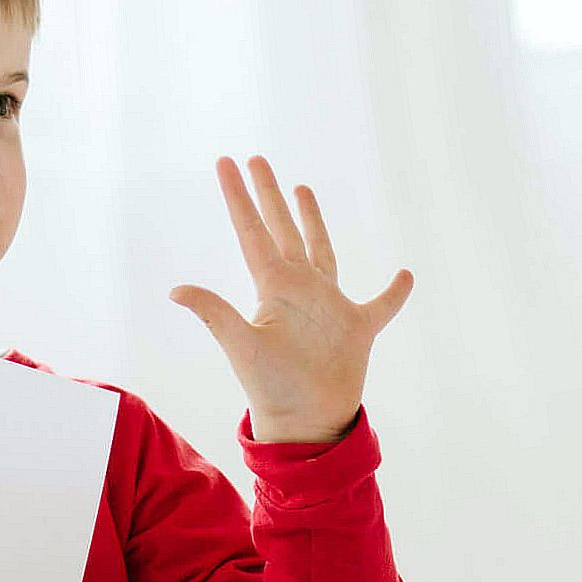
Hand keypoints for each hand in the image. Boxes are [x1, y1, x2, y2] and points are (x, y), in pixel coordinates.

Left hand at [170, 157, 414, 442]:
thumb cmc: (272, 387)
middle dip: (270, 195)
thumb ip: (216, 313)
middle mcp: (298, 288)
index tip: (226, 162)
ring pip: (321, 250)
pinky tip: (406, 274)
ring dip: (313, 220)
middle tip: (258, 159)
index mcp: (272, 287)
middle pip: (282, 229)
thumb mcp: (242, 345)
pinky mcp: (357, 327)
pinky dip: (395, 292)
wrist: (307, 422)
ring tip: (303, 188)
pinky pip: (381, 304)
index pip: (252, 231)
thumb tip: (176, 291)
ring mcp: (328, 305)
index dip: (239, 197)